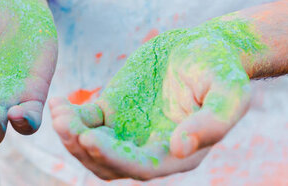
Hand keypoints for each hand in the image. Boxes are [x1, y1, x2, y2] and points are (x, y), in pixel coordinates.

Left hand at [49, 18, 256, 179]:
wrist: (202, 46)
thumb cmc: (221, 69)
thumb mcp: (229, 92)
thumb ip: (213, 122)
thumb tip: (180, 148)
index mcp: (178, 152)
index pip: (142, 166)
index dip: (114, 158)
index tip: (90, 139)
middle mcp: (149, 148)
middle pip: (110, 164)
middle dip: (84, 149)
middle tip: (66, 126)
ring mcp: (127, 131)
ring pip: (92, 148)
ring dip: (71, 138)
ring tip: (58, 115)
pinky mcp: (111, 111)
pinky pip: (84, 122)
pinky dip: (68, 118)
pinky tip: (57, 104)